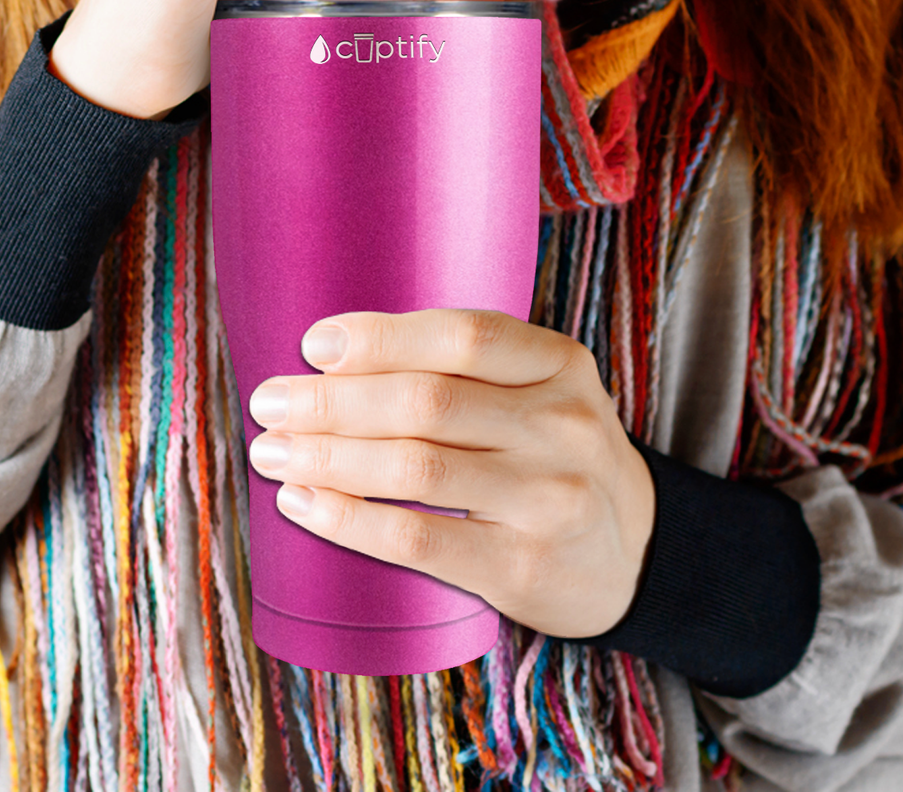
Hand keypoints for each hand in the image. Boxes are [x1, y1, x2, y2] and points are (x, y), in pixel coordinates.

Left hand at [247, 309, 656, 637]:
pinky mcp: (523, 566)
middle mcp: (562, 425)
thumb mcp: (537, 389)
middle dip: (332, 401)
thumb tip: (332, 357)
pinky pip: (418, 539)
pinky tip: (304, 503)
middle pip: (427, 402)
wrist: (633, 550)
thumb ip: (462, 367)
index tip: (313, 344)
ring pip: (415, 469)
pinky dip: (349, 519)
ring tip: (271, 451)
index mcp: (560, 363)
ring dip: (328, 458)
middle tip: (269, 402)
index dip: (380, 337)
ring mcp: (548, 499)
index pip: (463, 336)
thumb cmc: (552, 452)